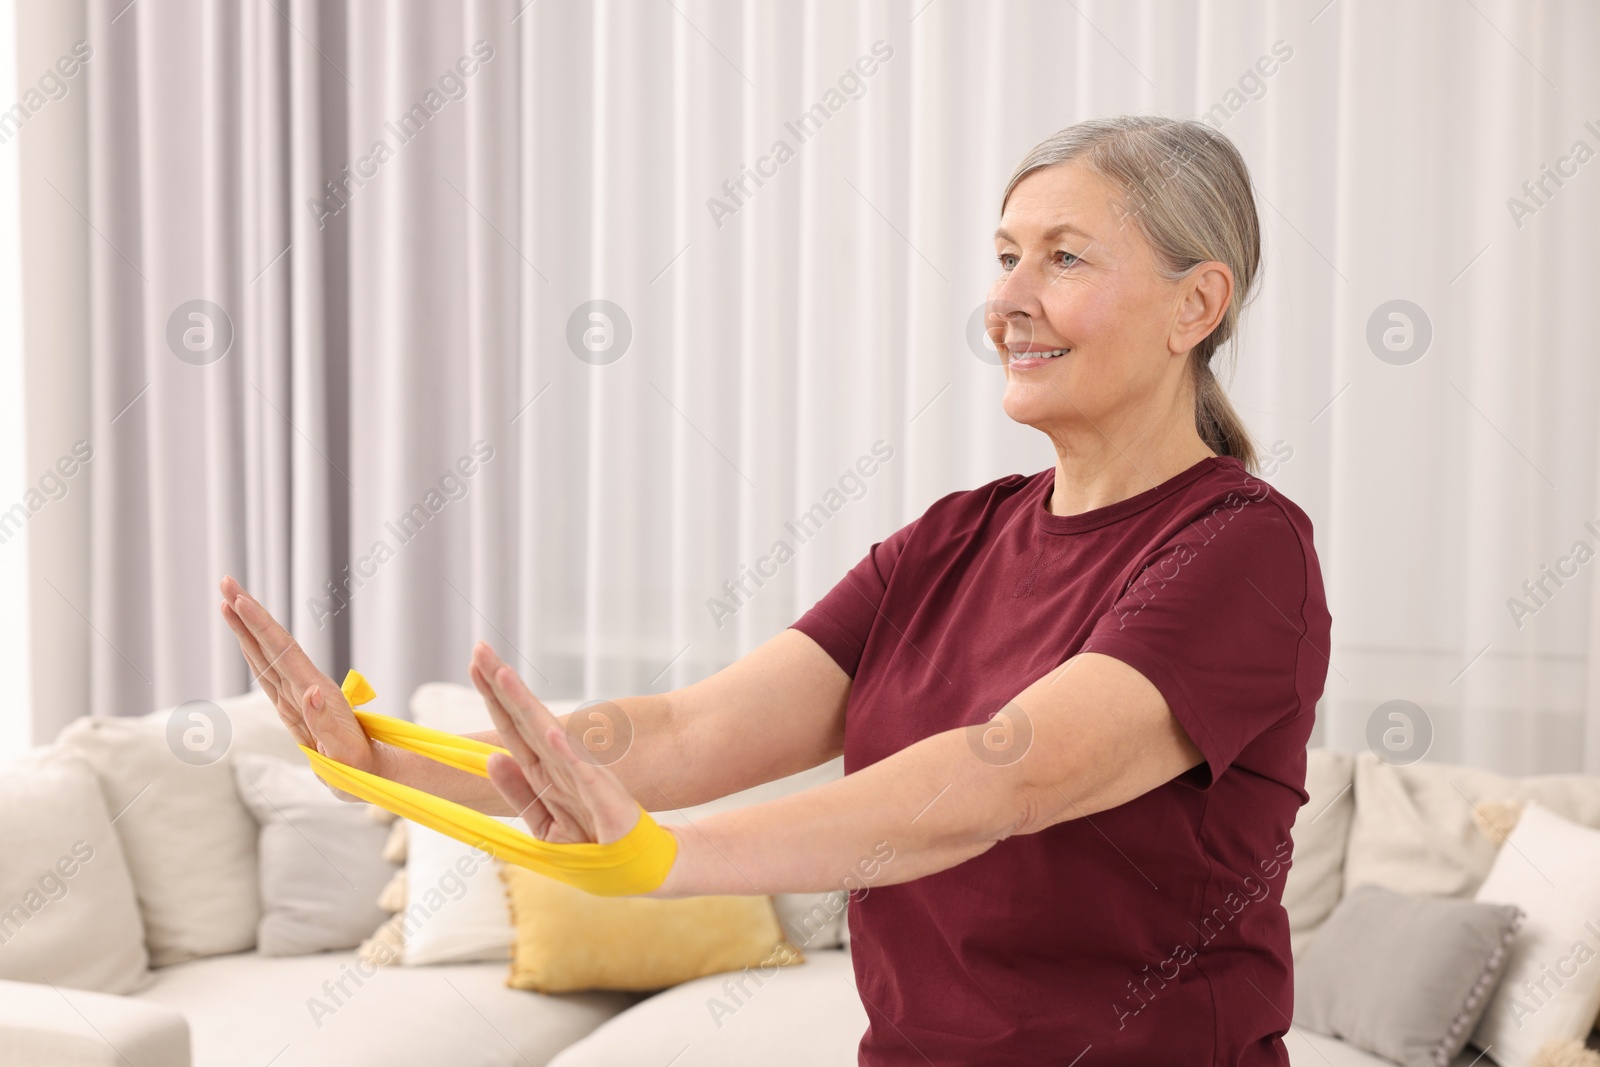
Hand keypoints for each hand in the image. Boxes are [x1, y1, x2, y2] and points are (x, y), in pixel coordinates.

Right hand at [218, 575, 377, 783]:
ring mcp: (297, 695)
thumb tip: (310, 692)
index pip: (281, 651)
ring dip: (248, 629)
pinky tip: (245, 641)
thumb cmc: (358, 766)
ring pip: (267, 655)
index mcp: (314, 693)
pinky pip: (268, 673)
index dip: (259, 625)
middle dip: (248, 613)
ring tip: (228, 602)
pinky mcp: (293, 706)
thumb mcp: (343, 751)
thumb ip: (325, 722)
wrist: (372, 770)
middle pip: (271, 644)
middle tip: (226, 581)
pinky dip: (254, 654)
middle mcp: (304, 687)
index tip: (239, 599)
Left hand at [469, 640, 641, 844]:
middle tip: (479, 648)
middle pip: (524, 718)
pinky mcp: (605, 798)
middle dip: (501, 684)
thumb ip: (517, 792)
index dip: (493, 695)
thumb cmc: (591, 841)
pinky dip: (567, 754)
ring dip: (525, 705)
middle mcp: (560, 765)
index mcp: (543, 771)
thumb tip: (493, 759)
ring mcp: (582, 778)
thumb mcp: (544, 823)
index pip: (512, 726)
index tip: (476, 661)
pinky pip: (583, 774)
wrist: (636, 864)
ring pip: (547, 735)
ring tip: (504, 674)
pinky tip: (550, 733)